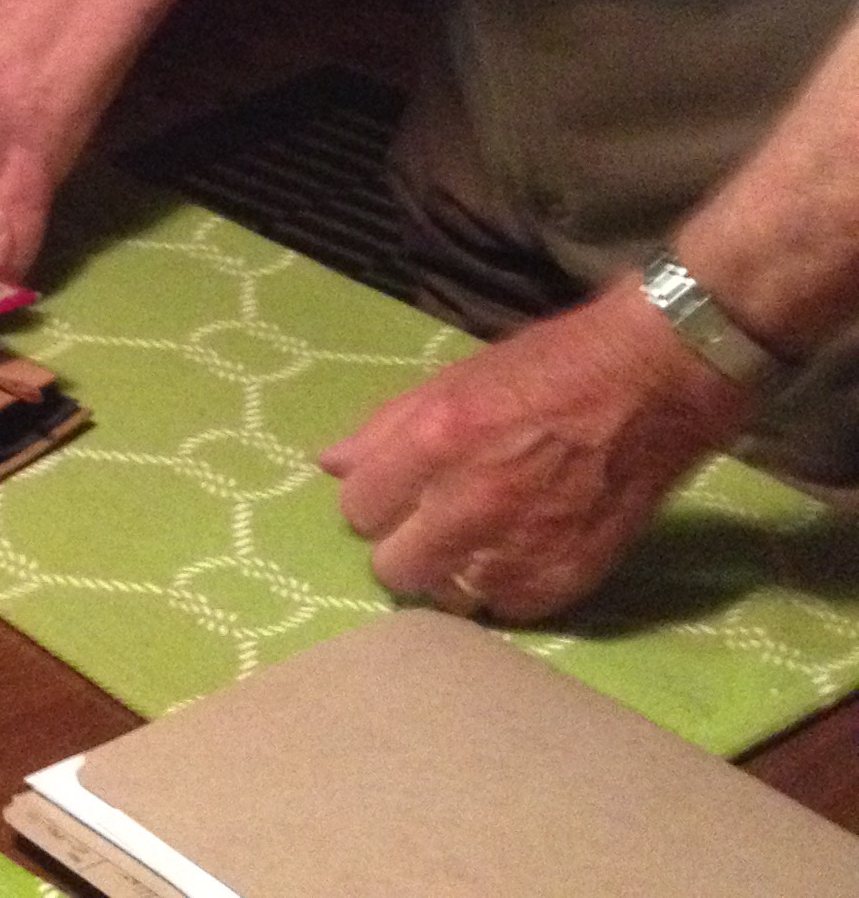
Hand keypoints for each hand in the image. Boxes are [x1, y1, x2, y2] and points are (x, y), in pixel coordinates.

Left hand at [314, 281, 752, 620]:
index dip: (372, 502)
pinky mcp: (567, 580)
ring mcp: (521, 549)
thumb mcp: (452, 380)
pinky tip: (513, 556)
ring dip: (451, 575)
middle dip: (401, 548)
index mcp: (435, 443)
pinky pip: (505, 610)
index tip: (392, 495)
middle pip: (393, 569)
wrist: (651, 385)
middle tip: (427, 526)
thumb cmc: (547, 369)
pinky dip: (502, 588)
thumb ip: (385, 429)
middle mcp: (472, 505)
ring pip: (446, 599)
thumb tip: (328, 465)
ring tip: (473, 544)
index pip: (357, 509)